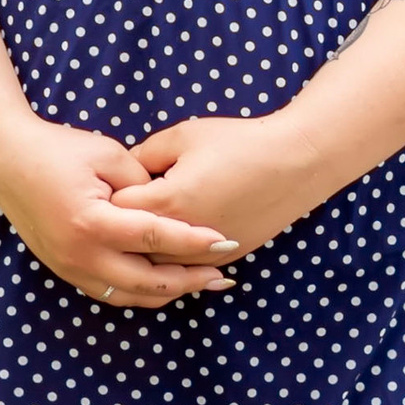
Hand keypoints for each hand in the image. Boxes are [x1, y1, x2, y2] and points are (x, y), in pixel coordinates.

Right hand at [0, 121, 235, 306]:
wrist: (5, 159)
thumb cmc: (58, 149)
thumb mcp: (108, 153)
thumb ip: (144, 183)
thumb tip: (172, 208)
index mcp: (91, 221)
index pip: (154, 237)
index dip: (193, 241)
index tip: (224, 241)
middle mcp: (79, 252)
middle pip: (147, 281)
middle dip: (189, 280)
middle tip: (222, 275)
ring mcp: (68, 266)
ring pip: (129, 296)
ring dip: (168, 292)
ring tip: (201, 283)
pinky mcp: (64, 270)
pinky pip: (109, 292)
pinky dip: (141, 291)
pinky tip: (166, 283)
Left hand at [119, 112, 329, 258]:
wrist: (297, 162)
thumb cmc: (239, 142)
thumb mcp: (182, 136)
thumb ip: (143, 155)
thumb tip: (123, 173)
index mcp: (165, 203)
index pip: (113, 210)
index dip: (106, 196)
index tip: (110, 184)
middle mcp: (181, 237)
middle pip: (129, 245)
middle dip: (120, 227)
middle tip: (116, 210)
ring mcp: (205, 254)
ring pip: (156, 264)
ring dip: (144, 249)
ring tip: (138, 229)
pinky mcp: (226, 259)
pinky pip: (186, 268)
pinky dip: (173, 258)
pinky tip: (170, 242)